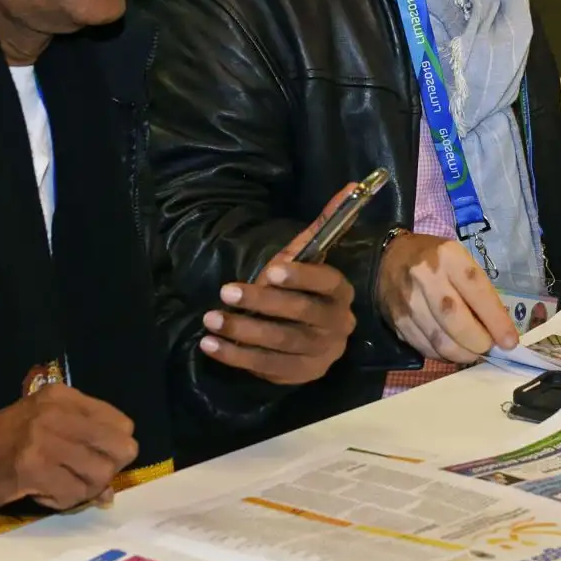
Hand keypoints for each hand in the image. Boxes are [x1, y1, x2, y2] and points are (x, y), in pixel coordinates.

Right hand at [0, 384, 137, 511]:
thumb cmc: (10, 443)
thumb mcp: (50, 429)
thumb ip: (86, 449)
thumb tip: (110, 490)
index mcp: (65, 397)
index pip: (123, 424)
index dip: (115, 448)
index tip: (97, 458)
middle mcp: (58, 412)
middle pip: (120, 448)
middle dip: (108, 470)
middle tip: (85, 477)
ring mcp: (45, 439)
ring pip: (99, 474)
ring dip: (85, 490)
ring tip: (63, 487)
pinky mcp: (32, 467)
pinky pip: (72, 493)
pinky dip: (63, 502)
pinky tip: (45, 494)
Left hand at [201, 185, 358, 385]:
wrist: (310, 338)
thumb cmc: (301, 290)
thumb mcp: (307, 258)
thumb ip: (325, 224)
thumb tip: (350, 185)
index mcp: (341, 293)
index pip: (327, 283)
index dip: (301, 277)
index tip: (271, 269)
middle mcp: (338, 325)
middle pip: (301, 313)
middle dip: (262, 302)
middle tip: (226, 290)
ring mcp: (321, 354)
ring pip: (281, 342)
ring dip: (243, 331)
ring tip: (211, 319)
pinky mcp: (301, 376)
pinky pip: (267, 367)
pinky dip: (235, 357)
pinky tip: (210, 345)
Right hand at [377, 232, 518, 364]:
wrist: (390, 258)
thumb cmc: (435, 260)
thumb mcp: (460, 262)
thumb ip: (479, 293)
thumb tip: (499, 332)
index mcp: (448, 257)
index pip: (477, 292)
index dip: (496, 321)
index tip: (510, 342)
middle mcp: (426, 277)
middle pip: (456, 321)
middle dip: (479, 342)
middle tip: (489, 348)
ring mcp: (408, 301)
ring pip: (440, 340)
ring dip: (462, 353)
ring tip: (473, 352)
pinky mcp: (397, 321)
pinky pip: (425, 348)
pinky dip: (443, 355)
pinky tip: (452, 349)